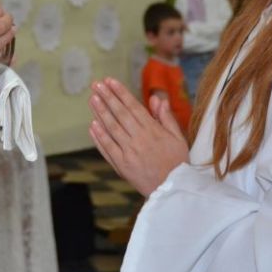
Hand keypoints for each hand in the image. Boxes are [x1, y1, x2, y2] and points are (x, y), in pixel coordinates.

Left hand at [88, 77, 187, 195]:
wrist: (173, 190)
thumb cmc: (178, 163)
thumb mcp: (178, 138)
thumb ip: (166, 118)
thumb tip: (158, 99)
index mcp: (153, 130)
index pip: (133, 106)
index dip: (121, 92)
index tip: (110, 81)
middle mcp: (139, 139)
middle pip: (120, 114)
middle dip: (107, 97)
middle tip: (96, 85)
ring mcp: (129, 153)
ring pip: (111, 129)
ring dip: (100, 113)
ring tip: (92, 99)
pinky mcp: (122, 166)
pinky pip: (108, 148)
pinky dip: (99, 137)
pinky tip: (93, 125)